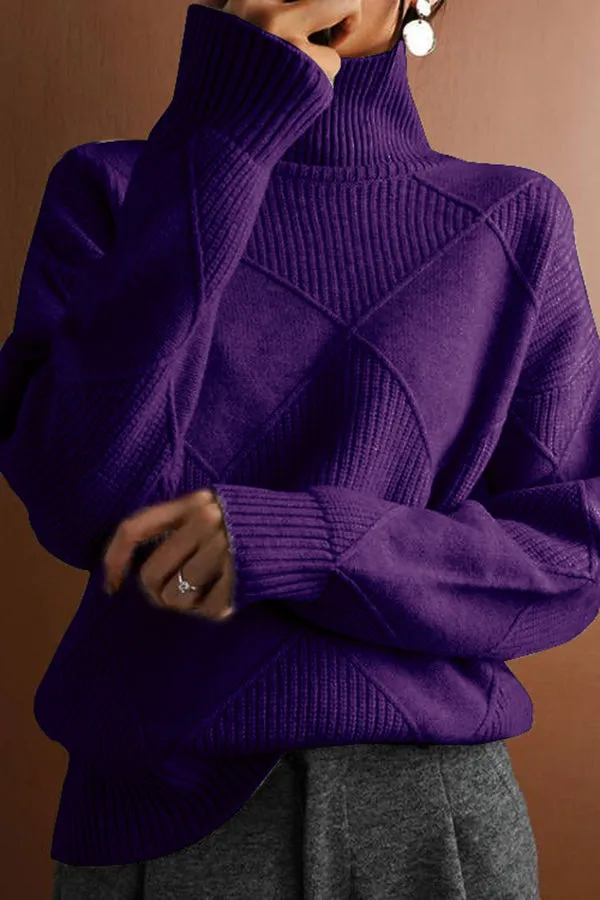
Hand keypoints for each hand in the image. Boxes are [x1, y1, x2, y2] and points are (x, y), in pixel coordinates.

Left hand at [103, 489, 235, 620]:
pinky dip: (212, 610)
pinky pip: (208, 609)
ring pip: (175, 596)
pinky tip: (225, 599)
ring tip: (206, 593)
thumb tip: (134, 565)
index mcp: (193, 503)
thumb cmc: (248, 524)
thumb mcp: (213, 509)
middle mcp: (205, 521)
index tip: (111, 586)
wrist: (303, 530)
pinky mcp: (241, 575)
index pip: (135, 529)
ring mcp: (224, 548)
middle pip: (150, 574)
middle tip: (176, 593)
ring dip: (187, 603)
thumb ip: (180, 526)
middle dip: (158, 593)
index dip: (115, 559)